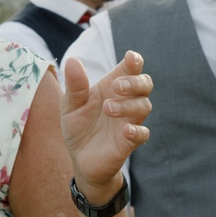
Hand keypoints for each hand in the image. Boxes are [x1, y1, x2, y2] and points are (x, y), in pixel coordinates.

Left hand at [61, 50, 150, 199]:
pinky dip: (136, 130)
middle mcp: (125, 101)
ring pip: (144, 106)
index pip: (130, 69)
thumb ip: (74, 86)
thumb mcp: (70, 105)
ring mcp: (129, 121)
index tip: (131, 58)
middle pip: (145, 83)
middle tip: (116, 86)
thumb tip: (73, 60)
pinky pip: (142, 133)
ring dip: (129, 105)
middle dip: (135, 82)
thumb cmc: (78, 127)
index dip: (135, 61)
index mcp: (111, 87)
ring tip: (108, 108)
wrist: (79, 159)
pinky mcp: (129, 142)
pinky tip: (125, 130)